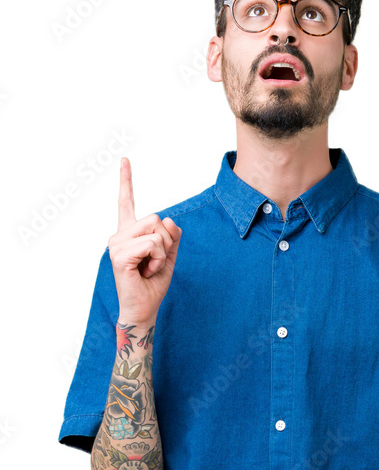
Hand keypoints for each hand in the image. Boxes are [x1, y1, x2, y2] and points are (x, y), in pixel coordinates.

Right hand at [107, 157, 181, 326]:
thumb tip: (169, 221)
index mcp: (129, 233)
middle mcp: (119, 235)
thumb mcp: (169, 255)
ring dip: (162, 252)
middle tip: (155, 261)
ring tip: (150, 267)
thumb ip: (172, 235)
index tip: (125, 159)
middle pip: (155, 217)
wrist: (144, 309)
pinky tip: (146, 271)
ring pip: (156, 231)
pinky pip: (152, 245)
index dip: (127, 180)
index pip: (127, 202)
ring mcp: (116, 245)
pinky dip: (157, 259)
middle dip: (166, 241)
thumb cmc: (153, 284)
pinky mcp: (120, 256)